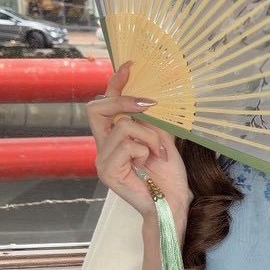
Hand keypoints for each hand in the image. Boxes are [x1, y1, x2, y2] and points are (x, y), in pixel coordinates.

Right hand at [87, 61, 191, 221]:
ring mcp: (102, 160)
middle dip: (124, 102)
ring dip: (149, 136)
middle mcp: (102, 147)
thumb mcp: (162, 138)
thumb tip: (153, 93)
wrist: (172, 203)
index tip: (130, 66)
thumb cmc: (168, 175)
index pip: (105, 104)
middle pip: (97, 109)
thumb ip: (151, 119)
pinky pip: (128, 146)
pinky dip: (145, 150)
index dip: (115, 83)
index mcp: (113, 138)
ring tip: (159, 152)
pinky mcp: (107, 172)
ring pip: (123, 127)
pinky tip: (150, 163)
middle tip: (149, 105)